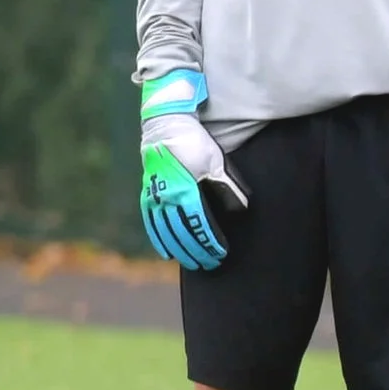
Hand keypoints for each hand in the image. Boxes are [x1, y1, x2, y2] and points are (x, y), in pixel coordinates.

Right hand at [137, 71, 247, 270]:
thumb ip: (226, 186)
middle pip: (182, 232)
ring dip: (179, 249)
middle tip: (209, 264)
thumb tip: (240, 209)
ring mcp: (154, 196)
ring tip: (191, 263)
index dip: (209, 241)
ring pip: (165, 231)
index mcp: (185, 190)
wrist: (165, 125)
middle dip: (196, 250)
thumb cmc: (194, 143)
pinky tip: (166, 252)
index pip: (199, 224)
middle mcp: (167, 196)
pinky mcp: (148, 193)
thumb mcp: (216, 162)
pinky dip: (159, 239)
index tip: (219, 253)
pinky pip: (151, 222)